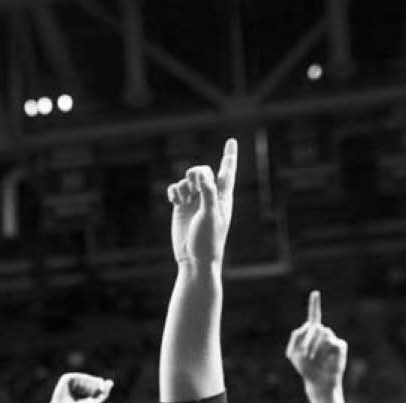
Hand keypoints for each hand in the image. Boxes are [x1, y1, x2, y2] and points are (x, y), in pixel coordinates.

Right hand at [48, 373, 113, 402]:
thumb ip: (103, 393)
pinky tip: (83, 392)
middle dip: (96, 385)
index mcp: (78, 392)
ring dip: (90, 386)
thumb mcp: (94, 402)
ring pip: (85, 378)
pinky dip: (84, 382)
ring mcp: (68, 382)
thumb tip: (111, 382)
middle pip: (90, 380)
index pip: (92, 384)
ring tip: (89, 396)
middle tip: (100, 391)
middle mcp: (73, 386)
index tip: (103, 390)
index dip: (99, 385)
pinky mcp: (65, 379)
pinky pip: (79, 376)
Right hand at [169, 138, 237, 264]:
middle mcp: (209, 197)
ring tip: (183, 200)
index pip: (226, 172)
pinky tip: (173, 200)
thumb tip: (205, 177)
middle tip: (195, 185)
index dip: (229, 156)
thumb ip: (208, 194)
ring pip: (187, 180)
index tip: (232, 140)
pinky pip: (176, 189)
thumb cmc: (208, 240)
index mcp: (222, 198)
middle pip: (203, 171)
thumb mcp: (210, 216)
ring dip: (184, 186)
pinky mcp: (181, 207)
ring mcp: (195, 201)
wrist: (194, 259)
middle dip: (196, 173)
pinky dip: (174, 191)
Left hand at [285, 291, 347, 392]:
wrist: (318, 381)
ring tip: (312, 358)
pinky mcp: (340, 345)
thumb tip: (310, 326)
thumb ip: (297, 337)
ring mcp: (332, 339)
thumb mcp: (295, 353)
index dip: (314, 304)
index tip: (315, 293)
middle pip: (315, 327)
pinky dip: (324, 352)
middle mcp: (323, 333)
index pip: (313, 316)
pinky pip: (332, 343)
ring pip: (324, 334)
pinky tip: (324, 361)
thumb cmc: (306, 367)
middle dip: (307, 340)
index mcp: (311, 333)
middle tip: (304, 354)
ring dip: (315, 347)